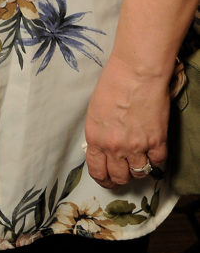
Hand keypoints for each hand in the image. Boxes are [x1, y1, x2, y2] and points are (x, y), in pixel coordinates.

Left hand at [84, 54, 168, 187]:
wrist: (136, 72)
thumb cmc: (113, 83)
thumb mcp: (95, 111)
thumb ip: (99, 133)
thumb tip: (103, 148)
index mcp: (96, 138)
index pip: (97, 171)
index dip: (103, 179)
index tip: (107, 179)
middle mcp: (115, 147)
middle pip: (119, 177)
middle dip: (121, 177)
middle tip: (124, 173)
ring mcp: (137, 146)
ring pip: (138, 173)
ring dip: (138, 169)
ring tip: (138, 159)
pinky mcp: (157, 141)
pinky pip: (157, 162)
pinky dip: (155, 159)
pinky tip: (152, 150)